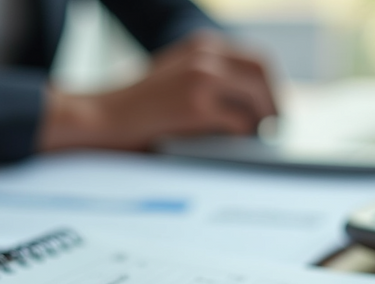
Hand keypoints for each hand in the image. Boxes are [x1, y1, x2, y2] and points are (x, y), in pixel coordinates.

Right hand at [37, 31, 276, 151]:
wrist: (101, 117)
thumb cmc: (137, 106)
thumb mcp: (176, 76)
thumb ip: (210, 79)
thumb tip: (251, 102)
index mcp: (202, 46)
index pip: (256, 58)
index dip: (271, 84)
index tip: (273, 107)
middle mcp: (205, 55)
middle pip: (263, 73)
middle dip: (274, 102)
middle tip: (274, 127)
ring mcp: (203, 77)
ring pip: (257, 100)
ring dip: (262, 122)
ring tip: (257, 139)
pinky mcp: (198, 106)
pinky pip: (240, 125)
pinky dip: (242, 138)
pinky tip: (233, 146)